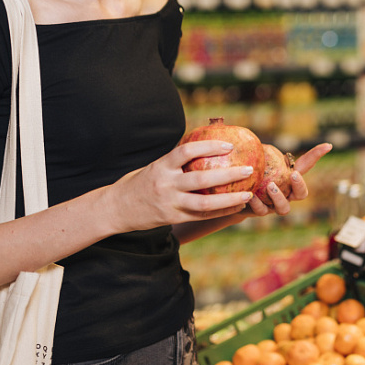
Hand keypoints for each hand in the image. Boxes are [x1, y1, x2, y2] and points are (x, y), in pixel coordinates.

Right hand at [107, 139, 255, 232]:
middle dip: (228, 175)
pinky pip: (201, 216)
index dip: (209, 146)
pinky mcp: (172, 218)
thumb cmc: (139, 182)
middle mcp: (165, 185)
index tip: (229, 145)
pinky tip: (236, 207)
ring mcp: (169, 204)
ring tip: (248, 194)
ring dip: (229, 199)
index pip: (187, 151)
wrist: (115, 208)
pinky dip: (220, 212)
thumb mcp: (154, 166)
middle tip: (249, 169)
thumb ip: (175, 161)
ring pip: (204, 204)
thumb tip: (205, 147)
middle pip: (201, 179)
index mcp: (161, 166)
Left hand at [244, 143, 332, 216]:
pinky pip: (262, 210)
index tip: (328, 145)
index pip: (306, 165)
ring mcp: (275, 205)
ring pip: (284, 208)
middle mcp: (286, 193)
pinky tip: (251, 195)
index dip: (317, 155)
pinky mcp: (261, 212)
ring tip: (271, 186)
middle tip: (294, 175)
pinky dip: (257, 203)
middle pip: (301, 194)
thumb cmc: (253, 171)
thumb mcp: (259, 157)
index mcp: (289, 178)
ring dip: (279, 197)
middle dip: (300, 185)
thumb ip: (261, 148)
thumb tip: (249, 130)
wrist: (238, 195)